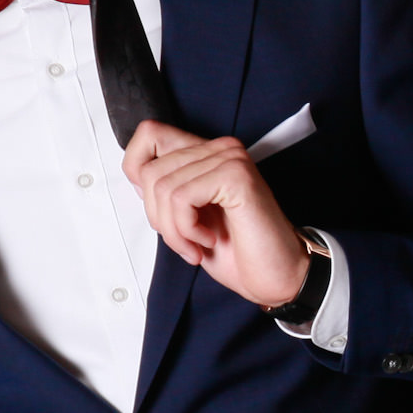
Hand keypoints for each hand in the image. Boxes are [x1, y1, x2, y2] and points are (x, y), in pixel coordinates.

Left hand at [121, 119, 310, 308]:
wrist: (277, 277)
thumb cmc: (238, 252)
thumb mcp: (186, 218)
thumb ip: (164, 191)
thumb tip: (135, 174)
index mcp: (208, 154)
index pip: (149, 134)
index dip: (137, 170)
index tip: (160, 209)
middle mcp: (220, 149)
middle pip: (150, 171)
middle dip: (158, 217)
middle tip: (185, 241)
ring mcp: (230, 158)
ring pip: (163, 187)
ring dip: (174, 229)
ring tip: (197, 245)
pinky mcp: (236, 175)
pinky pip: (181, 197)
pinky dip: (186, 228)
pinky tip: (208, 239)